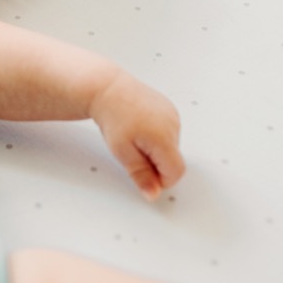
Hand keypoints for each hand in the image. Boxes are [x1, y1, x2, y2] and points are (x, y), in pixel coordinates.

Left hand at [89, 71, 184, 200]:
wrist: (107, 88)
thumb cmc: (112, 116)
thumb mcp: (122, 152)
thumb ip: (141, 175)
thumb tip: (153, 193)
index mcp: (164, 137)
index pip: (176, 172)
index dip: (161, 180)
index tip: (144, 174)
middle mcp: (173, 125)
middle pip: (173, 159)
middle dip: (155, 163)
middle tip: (132, 150)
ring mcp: (172, 114)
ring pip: (171, 146)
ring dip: (156, 149)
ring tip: (134, 135)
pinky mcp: (169, 108)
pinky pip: (169, 132)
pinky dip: (157, 135)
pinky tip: (140, 126)